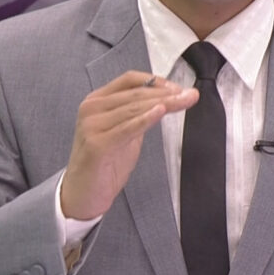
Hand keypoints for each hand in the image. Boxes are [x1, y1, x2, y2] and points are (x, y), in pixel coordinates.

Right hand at [60, 70, 197, 219]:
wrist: (83, 194)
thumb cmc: (104, 164)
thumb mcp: (125, 133)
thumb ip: (137, 116)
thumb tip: (165, 102)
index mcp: (97, 101)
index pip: (129, 80)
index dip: (156, 81)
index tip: (178, 88)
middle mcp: (92, 109)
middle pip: (135, 94)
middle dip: (166, 93)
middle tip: (189, 95)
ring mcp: (92, 125)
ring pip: (134, 108)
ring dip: (163, 104)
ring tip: (183, 102)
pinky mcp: (97, 144)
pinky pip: (127, 128)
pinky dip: (145, 119)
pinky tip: (160, 112)